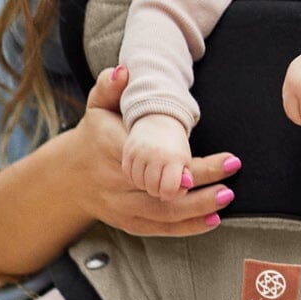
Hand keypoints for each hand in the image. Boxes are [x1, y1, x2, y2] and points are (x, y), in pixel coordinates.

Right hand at [72, 67, 236, 236]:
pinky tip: (212, 219)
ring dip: (198, 207)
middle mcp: (115, 181)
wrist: (70, 175)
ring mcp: (121, 206)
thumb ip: (111, 85)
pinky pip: (160, 228)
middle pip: (161, 186)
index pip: (150, 154)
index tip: (205, 152)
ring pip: (163, 212)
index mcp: (110, 148)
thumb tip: (125, 71)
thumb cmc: (94, 134)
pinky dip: (188, 227)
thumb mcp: (98, 105)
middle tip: (230, 170)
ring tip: (226, 196)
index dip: (178, 158)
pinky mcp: (128, 222)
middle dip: (199, 181)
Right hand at [121, 113, 195, 199]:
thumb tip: (170, 196)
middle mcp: (156, 154)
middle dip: (156, 191)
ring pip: (138, 182)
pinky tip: (142, 172)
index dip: (169, 195)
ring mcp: (140, 152)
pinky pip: (128, 174)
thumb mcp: (184, 162)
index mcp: (174, 158)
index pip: (168, 188)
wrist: (159, 122)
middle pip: (152, 187)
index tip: (169, 191)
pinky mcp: (128, 151)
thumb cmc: (174, 148)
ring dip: (145, 184)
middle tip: (159, 185)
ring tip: (151, 178)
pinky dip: (134, 177)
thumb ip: (181, 181)